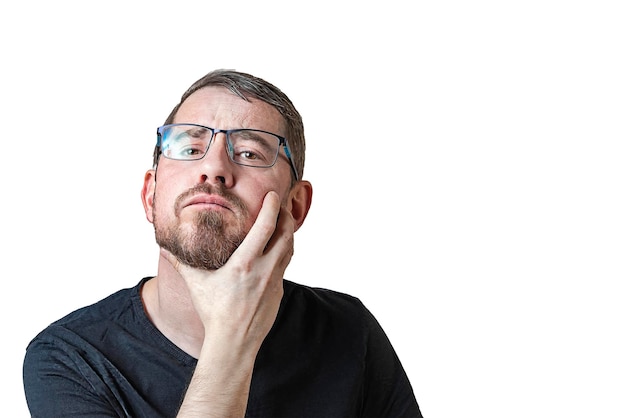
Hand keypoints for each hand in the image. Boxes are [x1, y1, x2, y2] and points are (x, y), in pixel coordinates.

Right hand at [162, 190, 293, 349]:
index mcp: (245, 263)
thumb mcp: (196, 284)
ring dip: (288, 233)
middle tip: (281, 205)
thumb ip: (182, 262)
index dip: (272, 208)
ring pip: (289, 249)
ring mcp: (275, 281)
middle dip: (286, 216)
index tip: (274, 195)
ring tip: (282, 222)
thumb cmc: (214, 313)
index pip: (266, 227)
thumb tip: (164, 246)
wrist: (234, 342)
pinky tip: (276, 249)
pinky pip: (285, 265)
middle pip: (286, 234)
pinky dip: (284, 252)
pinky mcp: (278, 291)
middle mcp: (265, 270)